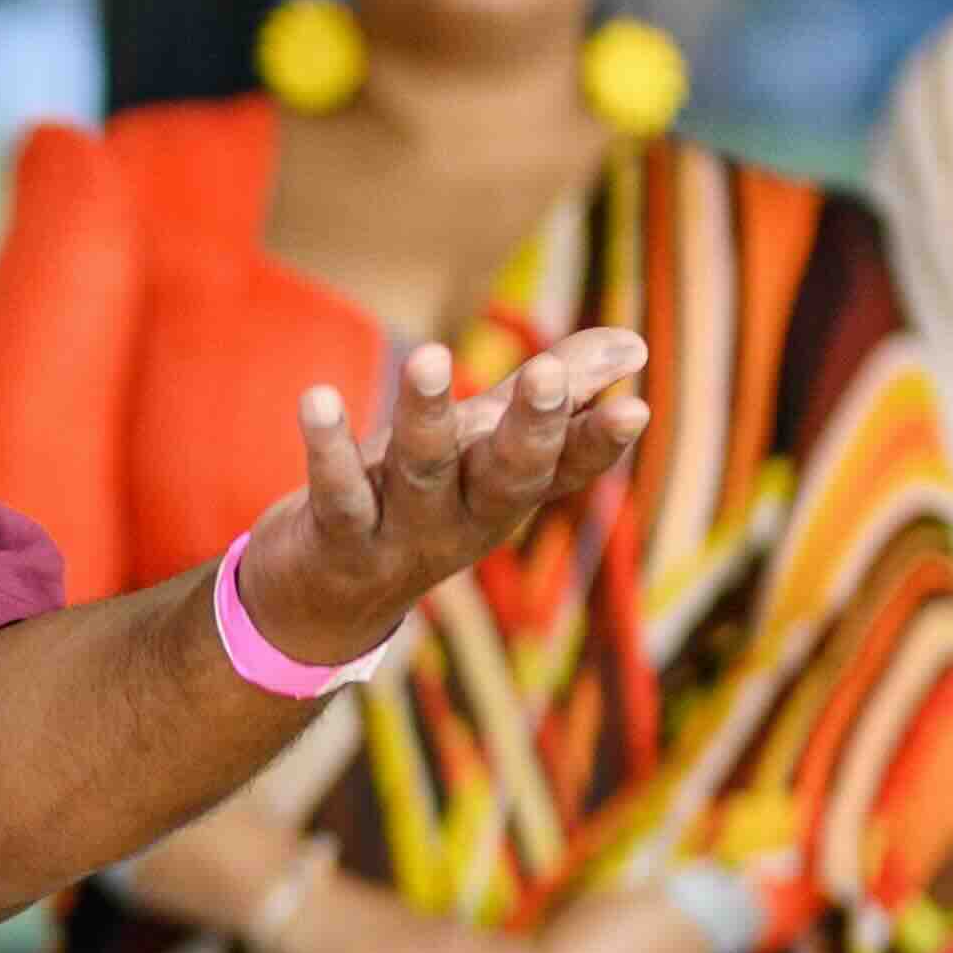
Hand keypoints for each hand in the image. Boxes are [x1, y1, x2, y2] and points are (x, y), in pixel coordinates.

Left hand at [231, 331, 651, 676]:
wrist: (321, 606)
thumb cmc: (421, 502)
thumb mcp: (488, 448)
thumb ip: (555, 395)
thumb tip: (635, 346)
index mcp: (507, 493)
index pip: (565, 468)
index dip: (599, 443)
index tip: (635, 407)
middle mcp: (466, 520)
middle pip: (508, 476)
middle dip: (530, 428)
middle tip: (546, 373)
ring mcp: (403, 536)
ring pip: (422, 473)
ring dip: (426, 416)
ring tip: (426, 354)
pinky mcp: (338, 542)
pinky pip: (337, 494)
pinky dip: (328, 447)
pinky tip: (317, 398)